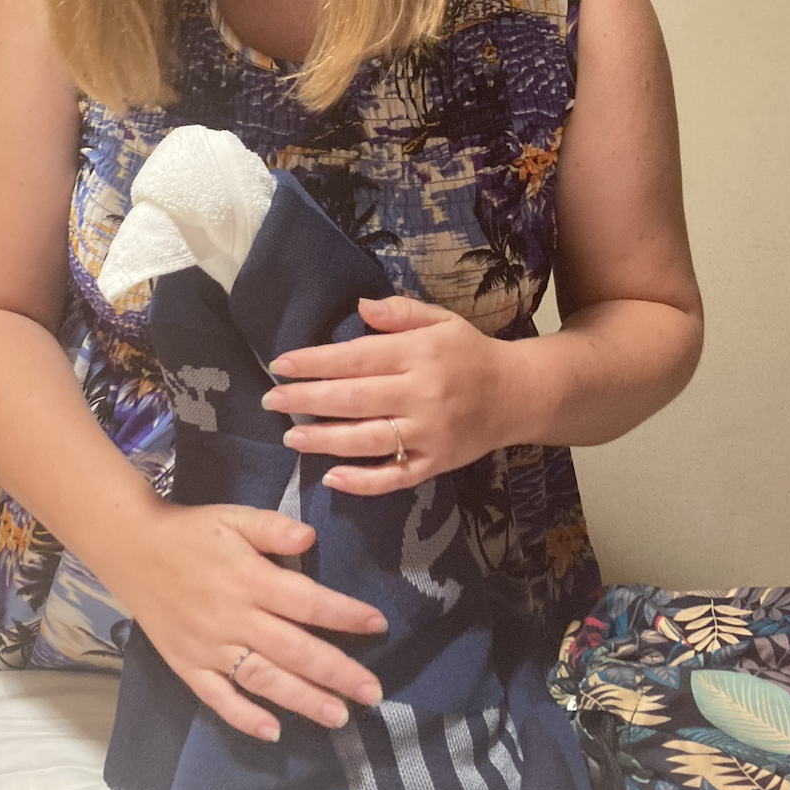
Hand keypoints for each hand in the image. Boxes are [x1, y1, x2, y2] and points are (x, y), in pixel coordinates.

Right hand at [129, 500, 385, 743]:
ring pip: (262, 679)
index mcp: (249, 579)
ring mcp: (209, 647)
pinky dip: (244, 717)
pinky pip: (217, 698)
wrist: (130, 549)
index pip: (306, 601)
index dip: (344, 614)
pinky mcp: (187, 665)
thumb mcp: (234, 517)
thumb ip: (272, 527)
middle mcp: (233, 618)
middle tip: (373, 693)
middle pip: (293, 650)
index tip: (378, 626)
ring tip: (338, 717)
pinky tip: (273, 733)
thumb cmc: (192, 532)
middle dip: (336, 672)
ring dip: (302, 700)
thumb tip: (311, 537)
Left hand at [261, 296, 523, 494]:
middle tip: (272, 401)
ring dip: (325, 441)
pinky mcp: (436, 464)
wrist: (517, 394)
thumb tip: (360, 307)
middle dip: (308, 401)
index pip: (356, 358)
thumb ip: (401, 312)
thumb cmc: (468, 353)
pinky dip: (363, 482)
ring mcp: (429, 434)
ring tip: (291, 438)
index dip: (314, 362)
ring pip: (369, 441)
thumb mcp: (440, 320)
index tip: (280, 365)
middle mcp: (422, 395)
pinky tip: (331, 478)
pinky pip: (395, 478)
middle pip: (355, 400)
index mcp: (419, 355)